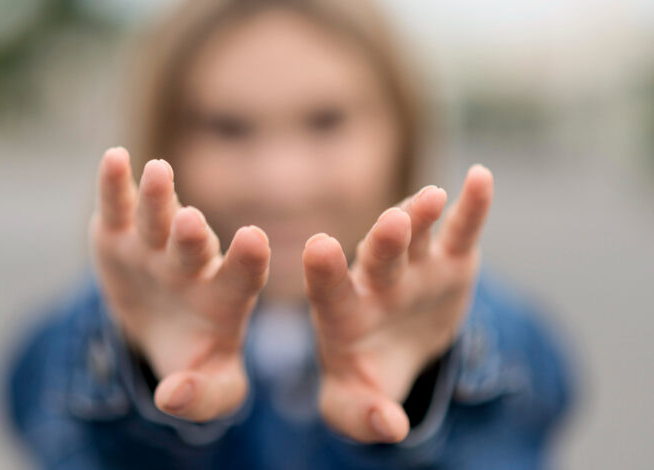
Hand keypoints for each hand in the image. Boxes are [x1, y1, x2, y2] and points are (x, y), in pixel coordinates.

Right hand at [89, 147, 270, 421]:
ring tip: (157, 172)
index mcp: (223, 298)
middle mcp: (193, 265)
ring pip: (158, 217)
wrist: (158, 328)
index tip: (253, 239)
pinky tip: (113, 158)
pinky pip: (117, 206)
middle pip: (194, 246)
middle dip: (191, 235)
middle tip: (192, 223)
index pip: (241, 277)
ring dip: (157, 198)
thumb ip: (204, 397)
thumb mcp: (207, 388)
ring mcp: (155, 245)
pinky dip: (114, 184)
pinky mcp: (118, 233)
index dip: (247, 259)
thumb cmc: (193, 356)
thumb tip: (173, 399)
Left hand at [302, 165, 493, 442]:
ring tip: (431, 198)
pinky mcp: (451, 260)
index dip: (325, 271)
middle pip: (377, 258)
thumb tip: (391, 428)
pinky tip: (481, 178)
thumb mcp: (356, 405)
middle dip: (385, 241)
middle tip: (391, 223)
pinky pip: (461, 230)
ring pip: (415, 235)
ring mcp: (413, 267)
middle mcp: (376, 283)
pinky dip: (472, 206)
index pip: (331, 291)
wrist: (399, 353)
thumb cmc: (367, 377)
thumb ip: (362, 416)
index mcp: (344, 315)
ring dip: (421, 215)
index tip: (319, 246)